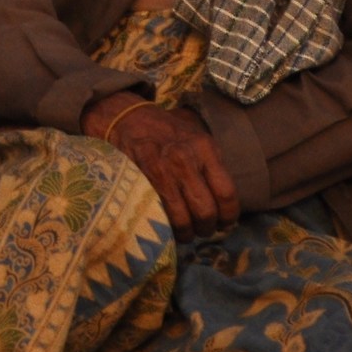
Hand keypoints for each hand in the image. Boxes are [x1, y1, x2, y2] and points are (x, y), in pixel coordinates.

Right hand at [83, 93, 240, 238]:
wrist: (124, 118)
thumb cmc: (164, 131)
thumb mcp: (195, 137)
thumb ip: (211, 165)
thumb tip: (224, 202)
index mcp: (204, 148)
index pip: (226, 193)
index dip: (228, 216)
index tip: (224, 223)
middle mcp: (184, 160)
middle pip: (205, 210)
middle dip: (207, 228)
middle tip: (203, 230)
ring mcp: (159, 171)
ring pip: (182, 219)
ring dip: (186, 233)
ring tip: (185, 233)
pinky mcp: (139, 181)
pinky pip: (158, 214)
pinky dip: (164, 228)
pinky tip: (166, 227)